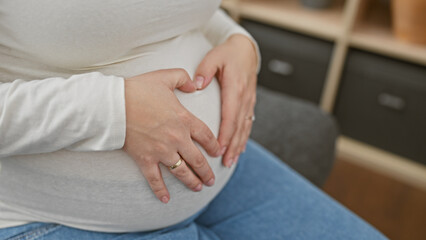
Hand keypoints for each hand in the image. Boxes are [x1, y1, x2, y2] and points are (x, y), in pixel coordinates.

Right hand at [123, 69, 221, 202]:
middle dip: (207, 172)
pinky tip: (166, 200)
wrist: (114, 104)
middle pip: (198, 159)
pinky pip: (155, 179)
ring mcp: (161, 151)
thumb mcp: (165, 76)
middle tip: (211, 180)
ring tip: (198, 188)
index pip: (206, 136)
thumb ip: (184, 79)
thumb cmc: (139, 89)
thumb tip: (195, 86)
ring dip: (192, 181)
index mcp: (184, 120)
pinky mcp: (145, 159)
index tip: (218, 153)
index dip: (214, 146)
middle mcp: (177, 139)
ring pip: (181, 172)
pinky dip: (160, 191)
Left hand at [194, 34, 257, 167]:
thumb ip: (205, 70)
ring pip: (244, 127)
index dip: (225, 134)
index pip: (230, 116)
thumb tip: (196, 85)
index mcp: (234, 89)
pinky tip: (240, 149)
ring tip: (231, 161)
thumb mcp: (214, 57)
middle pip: (238, 127)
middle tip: (225, 162)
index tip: (219, 148)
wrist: (246, 50)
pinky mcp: (249, 103)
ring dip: (239, 145)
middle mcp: (244, 98)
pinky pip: (248, 123)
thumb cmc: (227, 53)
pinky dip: (243, 137)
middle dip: (232, 146)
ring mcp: (248, 101)